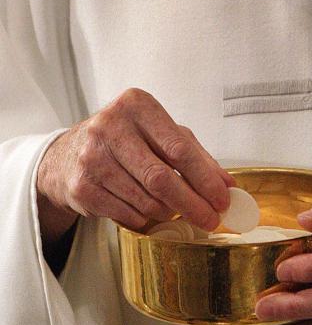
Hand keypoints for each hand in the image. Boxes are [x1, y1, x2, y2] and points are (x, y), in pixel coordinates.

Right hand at [37, 88, 234, 243]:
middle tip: (210, 218)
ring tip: (175, 209)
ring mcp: (92, 157)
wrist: (69, 153)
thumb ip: (196, 156)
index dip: (205, 179)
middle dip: (193, 204)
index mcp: (136, 106)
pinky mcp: (81, 186)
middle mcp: (110, 127)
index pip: (179, 148)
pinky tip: (148, 211)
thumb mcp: (161, 135)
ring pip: (146, 200)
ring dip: (169, 211)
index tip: (222, 199)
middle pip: (162, 178)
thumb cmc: (126, 140)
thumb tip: (228, 185)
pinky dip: (146, 218)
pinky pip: (127, 214)